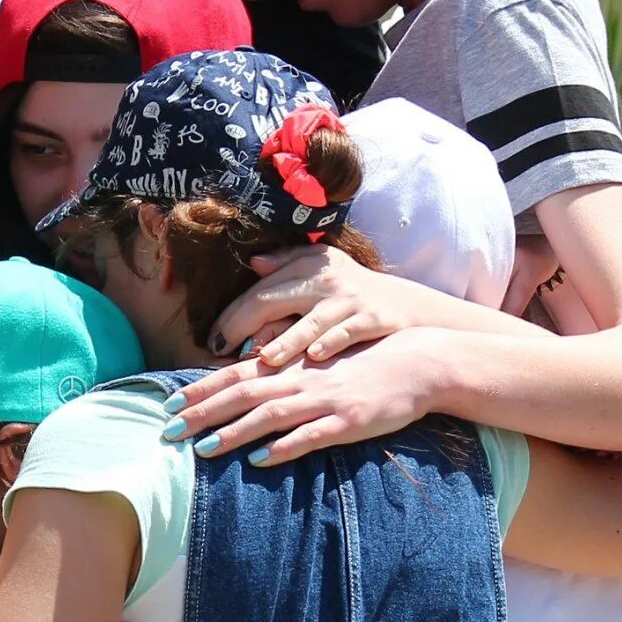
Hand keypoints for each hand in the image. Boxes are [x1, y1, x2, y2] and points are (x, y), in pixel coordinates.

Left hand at [164, 328, 455, 467]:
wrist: (417, 363)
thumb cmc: (363, 364)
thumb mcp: (320, 363)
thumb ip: (284, 373)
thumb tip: (247, 383)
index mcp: (291, 366)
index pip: (235, 377)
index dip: (200, 390)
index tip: (167, 405)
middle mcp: (300, 380)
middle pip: (242, 396)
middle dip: (202, 414)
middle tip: (167, 432)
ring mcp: (323, 401)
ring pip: (269, 416)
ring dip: (233, 433)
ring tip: (202, 450)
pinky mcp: (347, 422)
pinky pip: (310, 436)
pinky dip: (282, 448)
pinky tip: (259, 460)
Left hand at [203, 247, 446, 368]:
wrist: (409, 307)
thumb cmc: (355, 291)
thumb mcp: (324, 268)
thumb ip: (288, 263)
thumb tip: (254, 262)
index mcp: (306, 269)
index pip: (259, 292)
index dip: (232, 316)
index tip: (212, 341)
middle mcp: (324, 282)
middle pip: (274, 301)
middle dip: (243, 326)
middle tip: (221, 351)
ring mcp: (350, 301)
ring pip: (310, 321)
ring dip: (288, 341)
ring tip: (267, 359)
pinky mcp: (374, 318)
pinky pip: (347, 332)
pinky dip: (332, 343)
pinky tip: (315, 358)